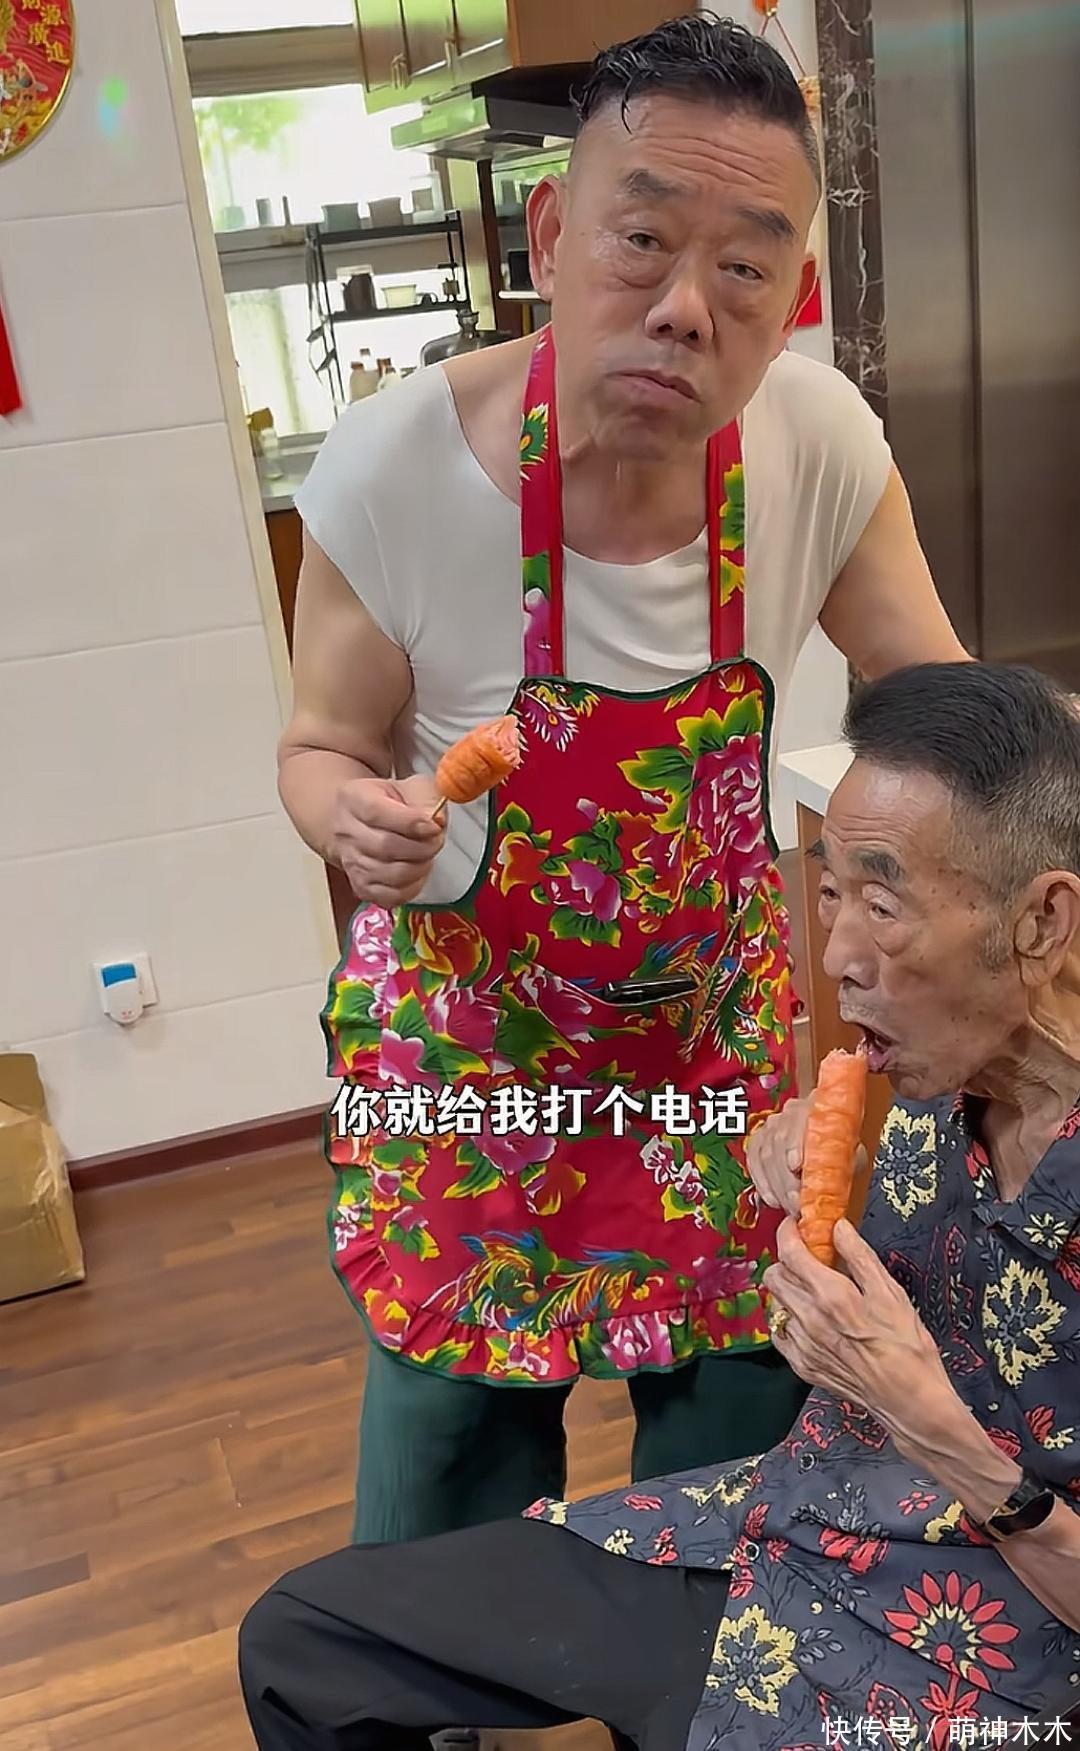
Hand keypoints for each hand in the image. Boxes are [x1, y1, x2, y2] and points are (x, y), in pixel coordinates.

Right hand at [331, 774, 445, 905]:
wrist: (360, 822)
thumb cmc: (387, 802)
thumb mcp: (407, 786)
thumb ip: (426, 798)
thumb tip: (437, 821)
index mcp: (354, 799)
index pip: (376, 812)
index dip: (409, 822)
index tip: (433, 826)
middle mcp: (346, 832)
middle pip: (385, 846)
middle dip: (421, 847)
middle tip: (436, 840)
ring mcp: (351, 862)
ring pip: (390, 875)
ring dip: (419, 867)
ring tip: (427, 855)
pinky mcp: (361, 886)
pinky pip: (390, 896)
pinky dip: (411, 887)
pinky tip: (416, 872)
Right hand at [746, 1099, 867, 1219]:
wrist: (826, 1141)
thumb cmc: (841, 1147)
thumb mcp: (854, 1152)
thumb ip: (850, 1162)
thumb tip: (837, 1181)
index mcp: (817, 1107)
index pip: (799, 1119)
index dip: (794, 1143)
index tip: (795, 1166)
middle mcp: (791, 1111)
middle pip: (779, 1140)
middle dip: (786, 1176)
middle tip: (797, 1202)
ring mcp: (772, 1126)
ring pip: (765, 1154)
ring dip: (776, 1184)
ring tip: (790, 1205)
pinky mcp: (759, 1141)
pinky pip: (753, 1161)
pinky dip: (762, 1182)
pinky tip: (772, 1199)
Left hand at [764, 1218, 948, 1435]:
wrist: (908, 1400)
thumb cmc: (907, 1345)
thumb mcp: (891, 1294)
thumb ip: (860, 1257)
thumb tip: (838, 1227)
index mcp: (831, 1296)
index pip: (790, 1253)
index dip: (788, 1232)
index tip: (797, 1225)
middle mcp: (809, 1319)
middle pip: (774, 1276)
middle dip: (786, 1260)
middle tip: (808, 1258)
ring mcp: (802, 1345)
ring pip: (775, 1303)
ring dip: (788, 1290)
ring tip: (813, 1290)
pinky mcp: (802, 1366)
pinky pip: (779, 1333)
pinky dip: (788, 1320)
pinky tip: (809, 1319)